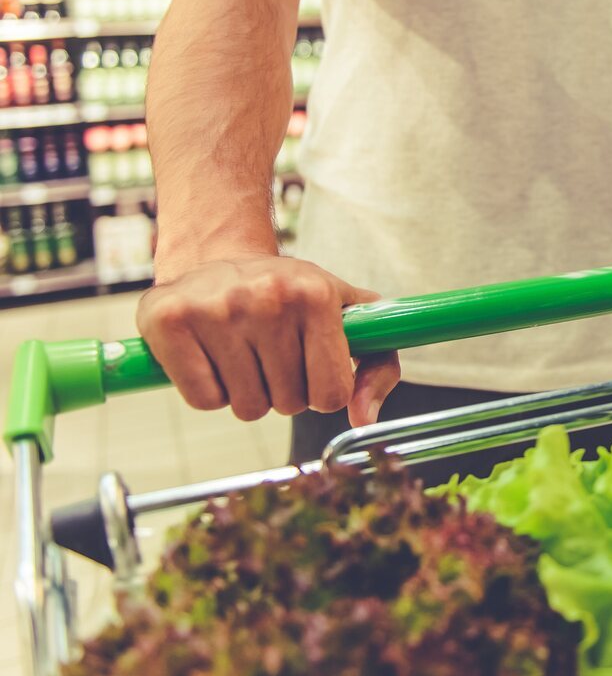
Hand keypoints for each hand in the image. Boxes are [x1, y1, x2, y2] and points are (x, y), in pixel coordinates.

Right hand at [137, 254, 399, 424]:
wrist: (218, 255)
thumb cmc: (291, 296)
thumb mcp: (347, 316)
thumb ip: (376, 367)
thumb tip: (364, 420)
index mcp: (316, 294)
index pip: (332, 393)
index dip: (323, 393)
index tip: (313, 370)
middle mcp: (268, 297)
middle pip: (288, 404)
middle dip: (284, 392)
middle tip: (272, 356)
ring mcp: (216, 308)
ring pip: (245, 407)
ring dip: (248, 393)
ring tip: (243, 353)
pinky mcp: (169, 320)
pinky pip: (204, 401)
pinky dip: (211, 391)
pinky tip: (213, 356)